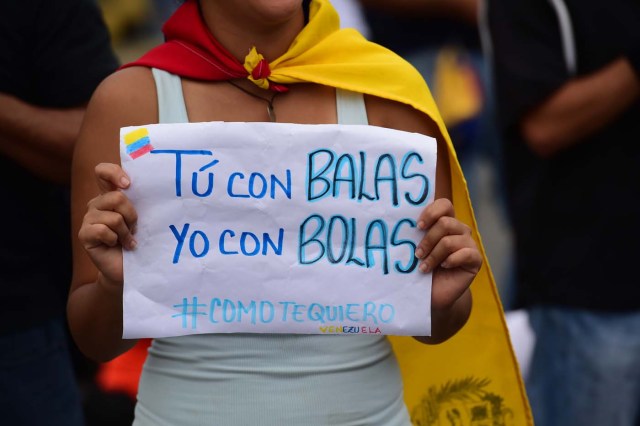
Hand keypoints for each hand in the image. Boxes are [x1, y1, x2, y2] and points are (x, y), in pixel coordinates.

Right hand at [78, 163, 137, 283]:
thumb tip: (149, 185)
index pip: (102, 172)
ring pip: (114, 217)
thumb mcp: (141, 218)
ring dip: (125, 232)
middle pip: (116, 197)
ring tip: (127, 240)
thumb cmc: (137, 240)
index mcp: (110, 195)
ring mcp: (88, 219)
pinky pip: (104, 230)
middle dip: (131, 215)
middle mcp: (97, 204)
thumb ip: (138, 201)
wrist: (129, 267)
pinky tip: (116, 245)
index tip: (128, 184)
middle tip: (134, 228)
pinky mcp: (84, 234)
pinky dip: (115, 239)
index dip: (113, 173)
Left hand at [415, 198, 481, 311]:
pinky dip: (450, 261)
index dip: (431, 212)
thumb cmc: (421, 269)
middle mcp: (459, 230)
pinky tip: (443, 267)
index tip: (418, 227)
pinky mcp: (475, 259)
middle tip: (417, 254)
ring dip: (434, 255)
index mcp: (445, 222)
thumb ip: (414, 234)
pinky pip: (465, 253)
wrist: (432, 294)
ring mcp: (469, 244)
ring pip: (450, 240)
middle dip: (428, 240)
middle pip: (445, 223)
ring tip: (424, 267)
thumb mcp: (415, 249)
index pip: (444, 205)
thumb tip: (398, 220)